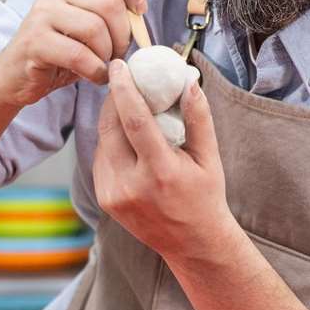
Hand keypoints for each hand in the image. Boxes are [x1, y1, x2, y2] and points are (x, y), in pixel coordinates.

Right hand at [0, 0, 150, 108]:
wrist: (17, 77)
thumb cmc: (60, 52)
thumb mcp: (90, 24)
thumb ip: (116, 1)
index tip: (138, 10)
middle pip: (110, 2)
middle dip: (123, 34)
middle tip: (118, 53)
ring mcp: (42, 15)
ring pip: (96, 29)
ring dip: (108, 55)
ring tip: (102, 65)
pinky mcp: (35, 42)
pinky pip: (79, 55)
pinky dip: (94, 71)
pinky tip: (94, 76)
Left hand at [93, 58, 232, 263]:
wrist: (192, 243)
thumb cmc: (205, 197)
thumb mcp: (209, 158)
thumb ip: (198, 118)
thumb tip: (188, 81)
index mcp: (161, 172)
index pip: (135, 122)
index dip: (124, 90)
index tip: (119, 66)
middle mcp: (132, 186)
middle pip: (110, 128)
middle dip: (113, 99)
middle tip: (121, 78)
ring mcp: (114, 195)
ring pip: (102, 142)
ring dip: (110, 120)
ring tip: (127, 105)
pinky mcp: (105, 200)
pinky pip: (100, 159)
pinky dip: (110, 142)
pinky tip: (125, 136)